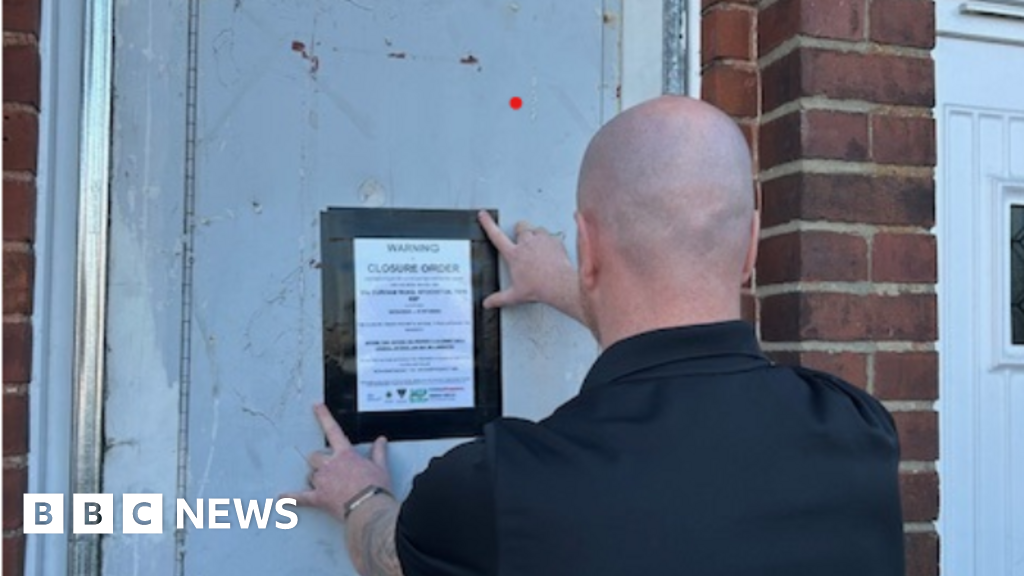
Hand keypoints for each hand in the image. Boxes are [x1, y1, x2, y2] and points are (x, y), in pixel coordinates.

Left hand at [283, 404, 392, 522]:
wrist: (370, 509)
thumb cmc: (376, 489)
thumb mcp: (381, 467)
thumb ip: (379, 452)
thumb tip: (381, 441)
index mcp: (345, 455)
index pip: (333, 430)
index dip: (324, 416)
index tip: (317, 407)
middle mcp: (331, 465)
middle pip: (315, 456)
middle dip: (319, 461)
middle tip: (329, 467)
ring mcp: (323, 482)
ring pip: (310, 475)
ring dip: (315, 478)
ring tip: (327, 486)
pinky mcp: (319, 498)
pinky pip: (301, 497)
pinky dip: (291, 498)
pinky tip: (282, 497)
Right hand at [477, 210, 583, 322]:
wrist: (559, 285)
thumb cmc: (539, 288)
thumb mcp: (515, 295)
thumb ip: (499, 298)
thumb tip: (488, 303)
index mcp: (514, 255)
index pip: (496, 236)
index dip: (488, 224)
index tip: (483, 215)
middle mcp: (526, 243)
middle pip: (520, 227)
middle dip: (520, 231)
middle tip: (524, 242)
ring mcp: (541, 240)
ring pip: (536, 229)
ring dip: (536, 235)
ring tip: (539, 249)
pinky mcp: (554, 241)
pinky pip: (551, 236)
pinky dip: (550, 242)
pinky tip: (551, 253)